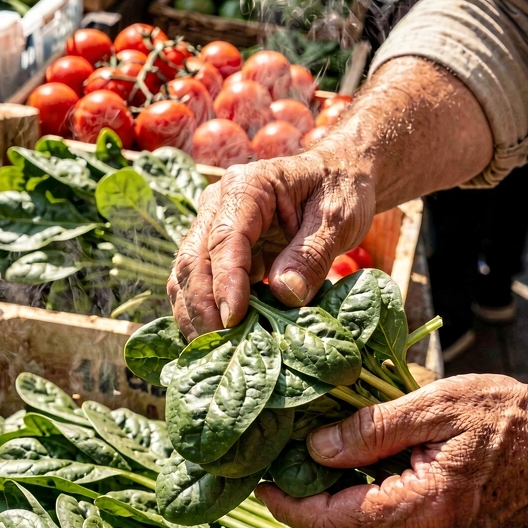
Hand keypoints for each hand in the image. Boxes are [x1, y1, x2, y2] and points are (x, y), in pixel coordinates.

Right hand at [168, 148, 374, 338]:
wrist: (339, 176)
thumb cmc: (341, 190)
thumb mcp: (337, 220)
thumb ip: (311, 256)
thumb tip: (286, 295)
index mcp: (247, 187)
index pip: (225, 239)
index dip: (226, 282)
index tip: (233, 319)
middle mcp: (218, 204)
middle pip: (194, 260)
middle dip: (202, 307)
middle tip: (219, 347)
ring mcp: (212, 227)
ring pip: (187, 275)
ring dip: (195, 315)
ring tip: (214, 351)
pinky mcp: (218, 252)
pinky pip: (200, 284)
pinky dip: (204, 313)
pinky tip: (217, 340)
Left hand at [256, 374, 527, 527]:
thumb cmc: (505, 415)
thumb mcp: (435, 404)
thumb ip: (370, 430)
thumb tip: (314, 450)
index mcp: (430, 509)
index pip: (336, 523)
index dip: (291, 506)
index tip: (264, 484)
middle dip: (308, 519)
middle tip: (289, 478)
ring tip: (326, 483)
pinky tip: (368, 496)